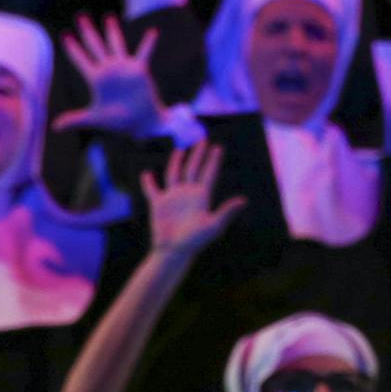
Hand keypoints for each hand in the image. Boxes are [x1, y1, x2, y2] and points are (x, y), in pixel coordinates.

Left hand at [55, 14, 166, 135]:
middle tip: (80, 16)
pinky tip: (153, 32)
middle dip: (87, 32)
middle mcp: (109, 70)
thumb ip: (75, 120)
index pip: (81, 60)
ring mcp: (124, 68)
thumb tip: (54, 127)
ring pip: (116, 44)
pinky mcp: (139, 70)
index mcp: (97, 79)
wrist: (142, 123)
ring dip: (112, 31)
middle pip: (95, 46)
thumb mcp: (95, 119)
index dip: (72, 48)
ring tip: (108, 17)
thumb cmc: (120, 121)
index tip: (64, 35)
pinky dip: (148, 44)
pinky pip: (144, 53)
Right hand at [141, 139, 244, 257]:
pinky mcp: (158, 204)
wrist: (174, 251)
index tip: (218, 147)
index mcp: (201, 196)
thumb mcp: (213, 225)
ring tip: (180, 150)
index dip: (213, 160)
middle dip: (198, 155)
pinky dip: (148, 182)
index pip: (209, 173)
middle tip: (203, 140)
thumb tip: (244, 200)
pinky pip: (152, 190)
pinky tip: (147, 174)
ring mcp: (173, 198)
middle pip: (194, 169)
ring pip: (175, 174)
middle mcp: (188, 194)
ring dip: (177, 162)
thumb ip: (227, 212)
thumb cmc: (195, 241)